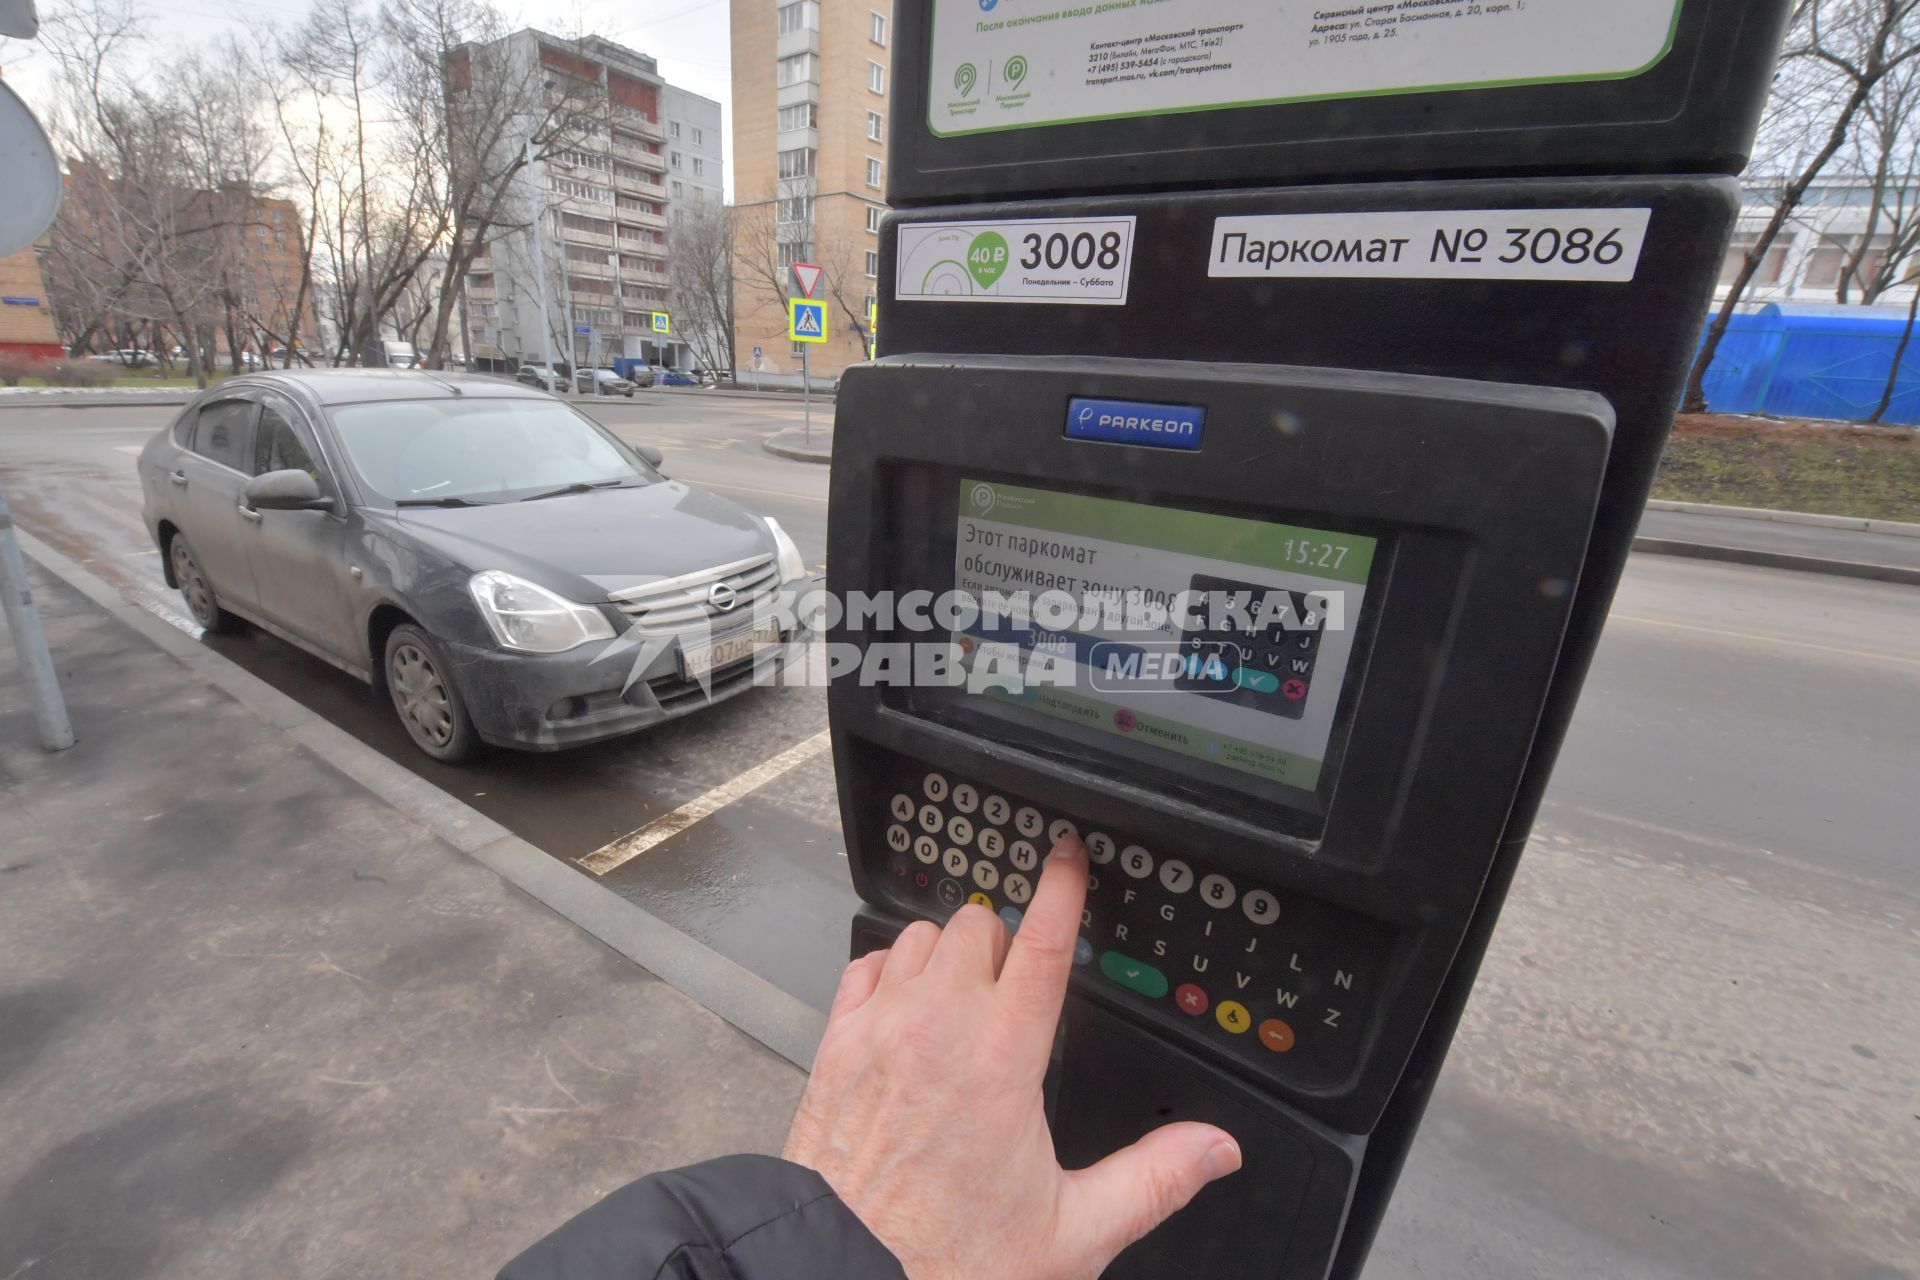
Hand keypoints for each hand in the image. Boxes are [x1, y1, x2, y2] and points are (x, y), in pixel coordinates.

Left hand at [784, 837, 1241, 1278]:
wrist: (846, 1278)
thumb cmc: (948, 1263)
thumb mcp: (1073, 1233)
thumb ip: (1152, 1180)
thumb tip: (1214, 1149)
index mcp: (1003, 1057)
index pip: (1043, 940)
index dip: (1062, 887)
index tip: (1069, 856)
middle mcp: (937, 1027)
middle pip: (980, 925)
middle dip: (1008, 940)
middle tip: (1022, 982)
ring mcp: (880, 1030)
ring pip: (921, 936)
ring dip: (949, 952)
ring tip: (968, 993)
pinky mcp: (835, 1047)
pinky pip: (866, 965)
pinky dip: (892, 970)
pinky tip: (907, 1006)